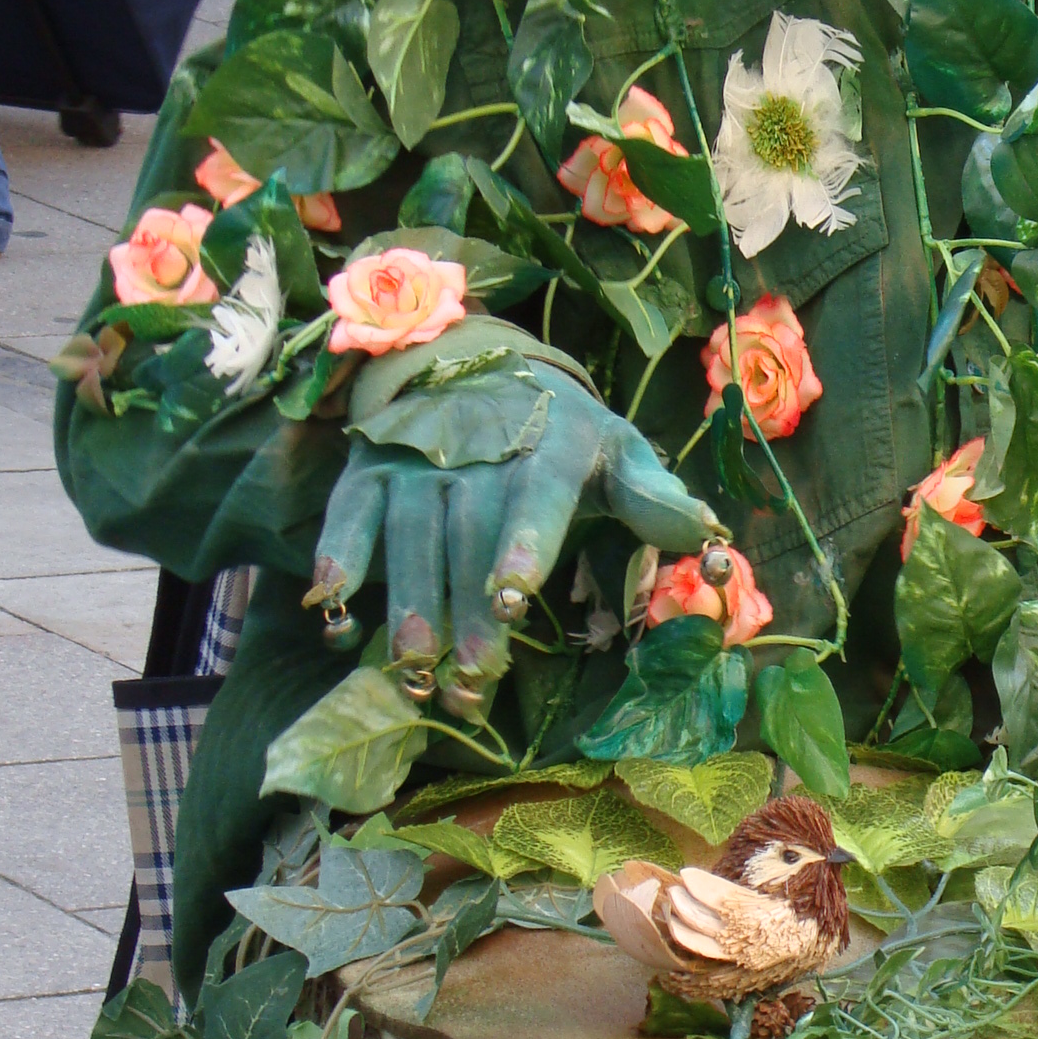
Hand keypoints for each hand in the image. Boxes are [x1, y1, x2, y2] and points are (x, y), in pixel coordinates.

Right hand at [306, 367, 715, 716]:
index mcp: (547, 443)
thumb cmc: (560, 432)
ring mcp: (416, 457)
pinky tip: (332, 604)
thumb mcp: (615, 450)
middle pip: (469, 532)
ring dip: (410, 599)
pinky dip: (338, 554)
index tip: (514, 594)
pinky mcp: (369, 469)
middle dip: (468, 606)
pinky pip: (350, 512)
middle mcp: (475, 446)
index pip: (535, 494)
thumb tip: (706, 531)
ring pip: (409, 531)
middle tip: (474, 674)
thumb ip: (652, 494)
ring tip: (415, 663)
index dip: (523, 542)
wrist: (478, 364)